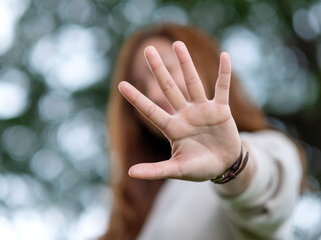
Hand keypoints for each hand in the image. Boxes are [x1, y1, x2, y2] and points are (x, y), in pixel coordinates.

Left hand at [118, 41, 240, 181]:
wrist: (223, 165)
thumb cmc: (198, 168)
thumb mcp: (176, 169)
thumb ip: (155, 170)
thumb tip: (130, 173)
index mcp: (172, 128)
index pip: (151, 111)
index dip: (137, 98)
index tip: (121, 84)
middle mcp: (184, 114)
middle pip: (169, 88)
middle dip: (158, 70)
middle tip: (147, 50)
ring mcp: (202, 110)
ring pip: (192, 82)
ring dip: (186, 63)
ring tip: (177, 44)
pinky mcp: (220, 110)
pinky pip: (222, 88)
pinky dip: (224, 74)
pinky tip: (225, 56)